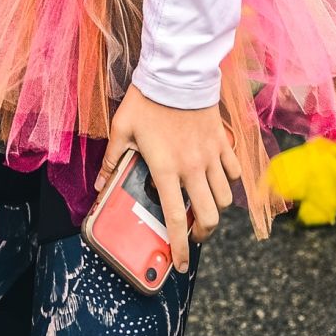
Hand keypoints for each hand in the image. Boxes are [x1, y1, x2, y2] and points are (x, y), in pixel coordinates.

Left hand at [100, 86, 241, 267]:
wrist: (176, 72)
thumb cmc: (147, 101)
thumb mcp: (121, 129)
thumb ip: (112, 159)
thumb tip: (102, 184)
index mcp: (166, 169)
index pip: (177, 218)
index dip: (180, 246)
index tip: (182, 263)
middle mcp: (192, 167)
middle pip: (210, 216)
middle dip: (203, 232)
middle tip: (193, 233)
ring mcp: (211, 155)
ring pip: (225, 197)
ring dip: (215, 207)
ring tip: (203, 205)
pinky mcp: (222, 142)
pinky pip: (233, 171)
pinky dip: (227, 180)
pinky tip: (215, 177)